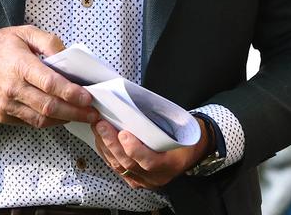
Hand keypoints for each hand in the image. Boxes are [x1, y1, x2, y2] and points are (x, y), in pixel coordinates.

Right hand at [0, 25, 97, 127]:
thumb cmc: (0, 46)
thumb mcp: (25, 33)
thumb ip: (49, 42)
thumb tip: (68, 57)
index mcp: (19, 65)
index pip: (50, 83)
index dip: (71, 93)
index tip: (88, 98)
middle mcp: (12, 88)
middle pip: (49, 106)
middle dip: (75, 112)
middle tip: (93, 114)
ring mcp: (6, 105)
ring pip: (41, 119)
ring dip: (65, 120)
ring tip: (82, 116)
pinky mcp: (3, 116)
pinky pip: (30, 123)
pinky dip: (49, 121)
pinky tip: (61, 116)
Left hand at [92, 118, 209, 188]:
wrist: (192, 150)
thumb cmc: (185, 135)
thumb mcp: (180, 128)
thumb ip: (159, 124)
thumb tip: (133, 110)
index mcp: (171, 163)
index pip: (149, 161)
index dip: (134, 149)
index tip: (123, 133)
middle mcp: (157, 177)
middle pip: (129, 164)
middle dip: (112, 144)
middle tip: (101, 125)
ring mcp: (146, 181)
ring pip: (120, 168)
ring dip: (106, 148)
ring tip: (97, 129)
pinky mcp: (137, 180)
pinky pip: (118, 170)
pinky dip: (107, 155)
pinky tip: (101, 142)